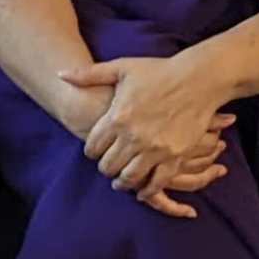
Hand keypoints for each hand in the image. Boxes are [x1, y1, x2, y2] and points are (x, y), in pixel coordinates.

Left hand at [65, 53, 234, 210]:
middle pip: (107, 166)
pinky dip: (148, 190)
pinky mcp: (174, 156)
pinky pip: (157, 183)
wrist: (198, 79)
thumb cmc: (159, 71)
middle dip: (105, 168)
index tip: (95, 151)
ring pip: (129, 178)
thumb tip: (60, 75)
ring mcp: (154, 149)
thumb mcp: (122, 68)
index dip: (91, 152)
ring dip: (123, 182)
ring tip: (122, 181)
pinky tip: (143, 191)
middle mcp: (133, 136)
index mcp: (117, 117)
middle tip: (108, 167)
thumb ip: (89, 75)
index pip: (92, 148)